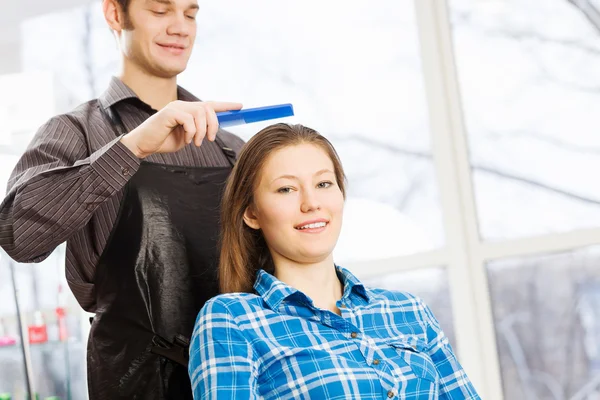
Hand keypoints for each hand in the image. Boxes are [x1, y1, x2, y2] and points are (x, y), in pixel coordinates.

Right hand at [120, 100, 241, 157]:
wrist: (144, 144)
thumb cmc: (164, 141)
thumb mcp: (187, 136)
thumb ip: (198, 131)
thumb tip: (212, 130)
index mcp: (188, 110)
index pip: (209, 104)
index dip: (226, 105)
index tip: (240, 106)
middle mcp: (183, 105)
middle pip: (208, 108)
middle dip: (214, 124)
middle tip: (209, 139)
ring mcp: (175, 107)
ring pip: (200, 113)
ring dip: (202, 131)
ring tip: (195, 142)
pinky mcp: (169, 113)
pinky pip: (189, 120)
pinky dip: (191, 132)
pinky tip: (186, 140)